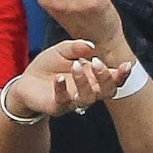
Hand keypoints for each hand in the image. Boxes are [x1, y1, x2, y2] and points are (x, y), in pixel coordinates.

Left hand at [3, 38, 133, 118]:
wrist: (26, 80)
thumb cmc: (49, 65)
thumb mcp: (62, 50)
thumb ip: (76, 47)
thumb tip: (92, 46)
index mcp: (93, 77)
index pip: (113, 79)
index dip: (122, 75)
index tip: (125, 65)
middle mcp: (87, 91)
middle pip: (107, 91)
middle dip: (105, 78)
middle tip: (96, 63)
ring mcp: (73, 101)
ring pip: (88, 98)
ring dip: (84, 82)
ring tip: (75, 65)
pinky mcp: (57, 107)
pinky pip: (64, 101)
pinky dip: (62, 89)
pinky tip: (58, 78)